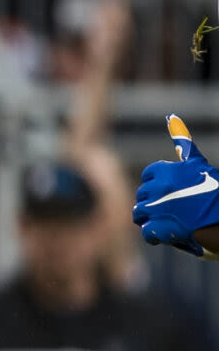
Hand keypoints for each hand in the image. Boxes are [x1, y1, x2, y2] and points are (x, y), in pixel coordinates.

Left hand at [136, 117, 218, 256]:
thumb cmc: (214, 188)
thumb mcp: (198, 164)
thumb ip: (183, 144)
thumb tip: (170, 116)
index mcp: (165, 171)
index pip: (149, 175)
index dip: (159, 183)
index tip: (171, 189)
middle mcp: (157, 188)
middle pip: (143, 195)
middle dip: (154, 201)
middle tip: (173, 207)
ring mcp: (156, 208)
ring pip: (139, 213)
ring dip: (151, 217)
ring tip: (169, 219)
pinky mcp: (159, 228)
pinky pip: (146, 232)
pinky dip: (155, 234)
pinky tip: (168, 233)